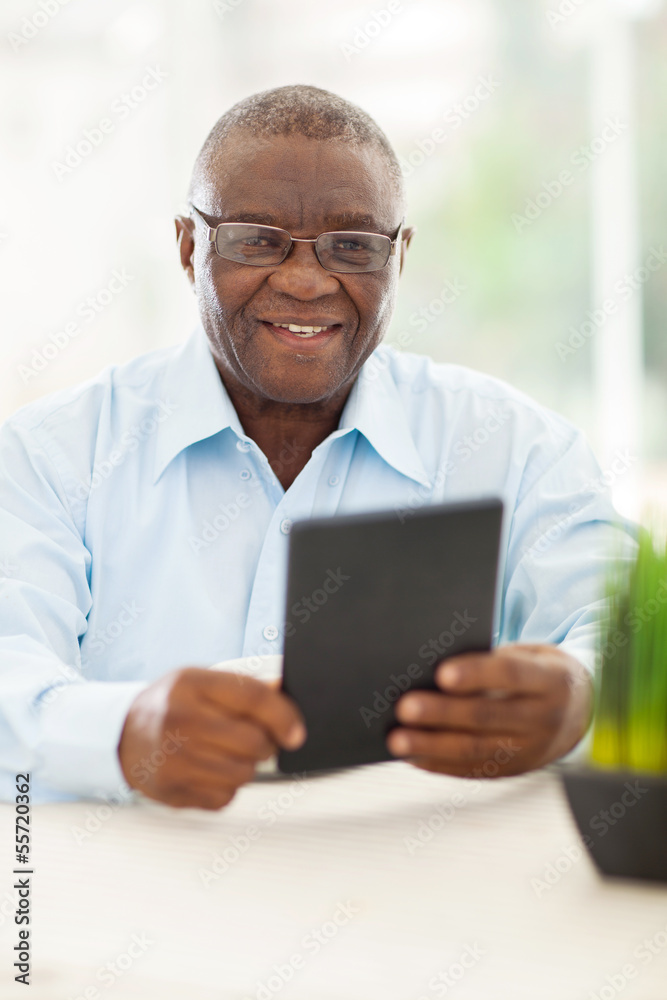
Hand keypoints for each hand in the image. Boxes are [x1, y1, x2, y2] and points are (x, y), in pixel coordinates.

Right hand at [117, 668, 305, 808]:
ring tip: (227, 753)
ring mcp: (173, 759)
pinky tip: (208, 770)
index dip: (284, 716)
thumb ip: (244, 687)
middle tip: (254, 739)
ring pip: (243, 773)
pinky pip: (225, 797)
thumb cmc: (170, 706)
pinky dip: (226, 787)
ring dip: (246, 766)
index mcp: (190, 684)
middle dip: (264, 743)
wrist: (122, 737)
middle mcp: (179, 720)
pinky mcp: (172, 790)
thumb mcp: (201, 681)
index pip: (253, 698)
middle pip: (253, 741)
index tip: (296, 733)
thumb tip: (285, 691)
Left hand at [388, 644, 592, 777]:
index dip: (477, 673)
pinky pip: (473, 770)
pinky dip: (439, 764)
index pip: (511, 674)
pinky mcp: (515, 771)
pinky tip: (413, 756)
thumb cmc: (540, 672)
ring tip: (398, 739)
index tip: (441, 673)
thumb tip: (437, 670)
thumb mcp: (532, 656)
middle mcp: (545, 718)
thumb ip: (494, 661)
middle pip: (487, 716)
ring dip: (432, 746)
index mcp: (552, 680)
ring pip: (476, 750)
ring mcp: (532, 750)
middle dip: (442, 713)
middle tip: (405, 707)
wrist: (582, 712)